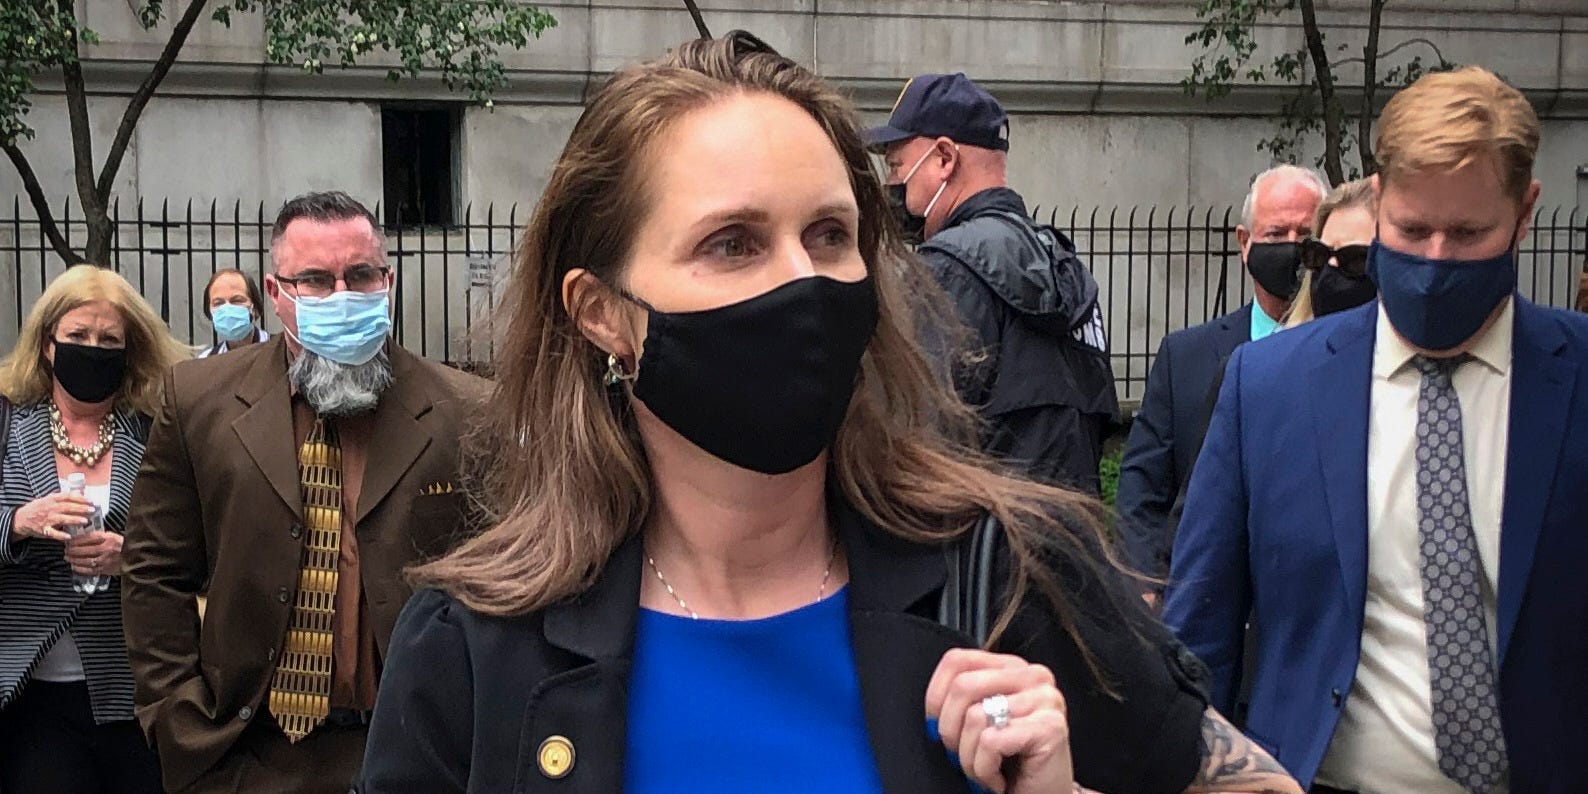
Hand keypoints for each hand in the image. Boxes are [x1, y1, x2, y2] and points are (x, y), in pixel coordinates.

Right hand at [11, 494, 94, 542]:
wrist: (21, 518)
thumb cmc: (39, 508)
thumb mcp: (49, 499)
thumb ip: (64, 497)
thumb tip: (81, 493)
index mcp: (52, 500)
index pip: (68, 497)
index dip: (80, 499)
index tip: (91, 501)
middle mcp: (50, 508)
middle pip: (67, 507)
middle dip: (81, 508)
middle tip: (92, 510)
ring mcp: (46, 519)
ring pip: (62, 519)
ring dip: (74, 520)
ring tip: (85, 521)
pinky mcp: (43, 530)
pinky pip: (53, 533)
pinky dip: (60, 535)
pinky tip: (69, 537)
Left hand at [64, 531, 122, 577]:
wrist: (136, 557)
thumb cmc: (125, 546)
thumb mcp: (114, 536)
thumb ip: (100, 536)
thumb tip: (83, 537)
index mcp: (109, 538)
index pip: (88, 538)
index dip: (76, 540)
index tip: (69, 541)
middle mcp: (106, 549)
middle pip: (84, 550)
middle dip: (72, 550)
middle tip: (66, 550)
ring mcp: (106, 560)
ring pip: (85, 560)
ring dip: (74, 560)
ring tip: (68, 558)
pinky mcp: (106, 569)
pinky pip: (90, 570)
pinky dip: (80, 569)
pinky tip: (75, 567)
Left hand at [926, 648, 1073, 793]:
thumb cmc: (1008, 763)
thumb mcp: (982, 720)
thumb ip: (964, 697)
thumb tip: (933, 701)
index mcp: (1012, 667)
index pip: (957, 660)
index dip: (935, 696)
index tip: (934, 725)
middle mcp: (1033, 676)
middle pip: (963, 686)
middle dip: (950, 729)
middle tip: (961, 755)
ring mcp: (1046, 699)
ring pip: (976, 716)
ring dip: (969, 757)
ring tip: (985, 770)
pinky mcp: (1051, 728)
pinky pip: (991, 742)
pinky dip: (984, 769)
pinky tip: (998, 779)